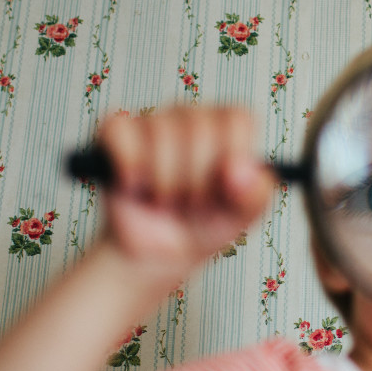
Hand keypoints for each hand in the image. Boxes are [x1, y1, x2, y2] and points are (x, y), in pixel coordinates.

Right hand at [93, 106, 272, 279]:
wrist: (157, 254)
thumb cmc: (203, 226)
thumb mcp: (240, 218)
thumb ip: (254, 195)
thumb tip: (242, 171)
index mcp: (229, 128)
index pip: (237, 117)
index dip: (232, 155)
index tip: (227, 188)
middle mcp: (192, 117)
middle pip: (200, 127)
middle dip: (197, 179)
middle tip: (193, 203)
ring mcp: (154, 120)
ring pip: (161, 132)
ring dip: (164, 182)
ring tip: (166, 200)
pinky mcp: (117, 130)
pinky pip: (121, 130)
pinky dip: (129, 165)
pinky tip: (134, 186)